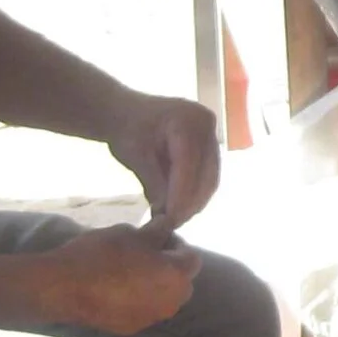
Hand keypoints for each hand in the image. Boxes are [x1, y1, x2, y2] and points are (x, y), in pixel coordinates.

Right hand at [35, 226, 200, 336]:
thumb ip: (157, 231)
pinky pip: (144, 310)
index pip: (191, 257)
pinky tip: (117, 288)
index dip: (176, 244)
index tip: (158, 236)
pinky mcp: (132, 329)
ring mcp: (152, 319)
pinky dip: (139, 299)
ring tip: (130, 270)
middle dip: (170, 267)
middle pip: (182, 282)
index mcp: (177, 276)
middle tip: (146, 253)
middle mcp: (171, 302)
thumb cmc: (102, 254)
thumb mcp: (131, 232)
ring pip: (164, 298)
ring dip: (156, 285)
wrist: (64, 287)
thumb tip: (168, 225)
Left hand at [106, 94, 220, 233]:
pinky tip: (182, 205)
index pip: (189, 166)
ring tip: (176, 218)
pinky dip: (196, 191)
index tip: (170, 221)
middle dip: (190, 203)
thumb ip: (155, 185)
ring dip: (195, 200)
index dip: (181, 196)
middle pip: (206, 173)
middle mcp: (206, 123)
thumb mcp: (136, 158)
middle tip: (173, 224)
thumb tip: (168, 217)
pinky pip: (208, 173)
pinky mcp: (210, 143)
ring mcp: (211, 132)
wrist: (126, 111)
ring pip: (210, 176)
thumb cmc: (127, 130)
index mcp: (186, 121)